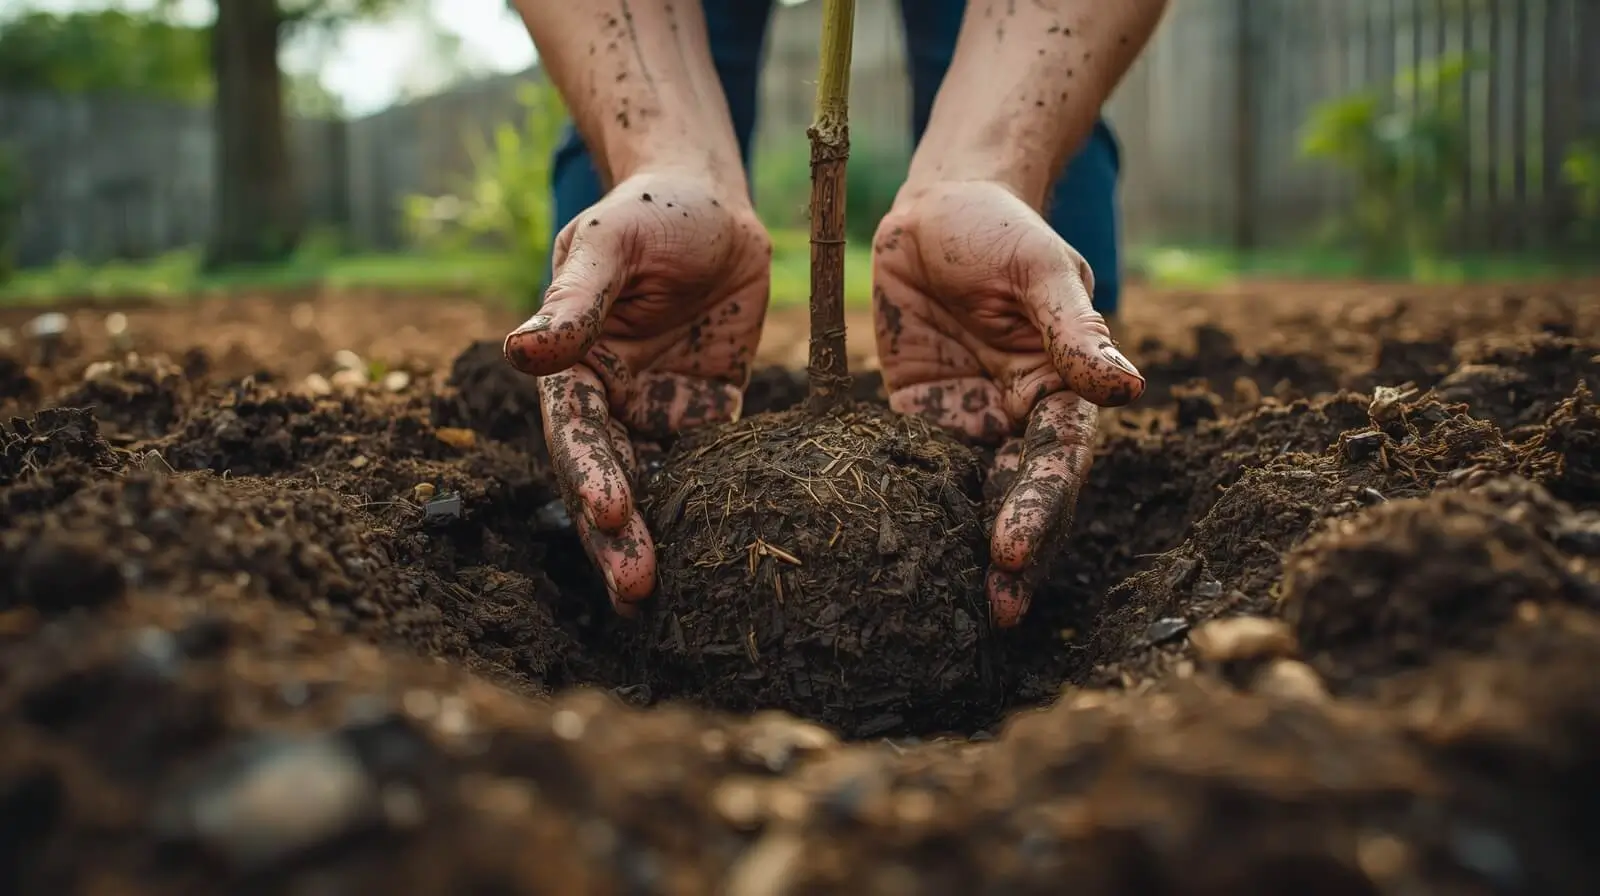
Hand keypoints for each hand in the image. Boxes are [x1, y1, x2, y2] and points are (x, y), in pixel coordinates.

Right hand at [504, 172, 770, 615]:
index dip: (589, 476)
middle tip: (634, 589)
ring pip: (657, 488)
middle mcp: (613, 402)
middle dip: (617, 537)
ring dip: (658, 540)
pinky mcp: (711, 413)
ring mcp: (662, 413)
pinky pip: (716, 469)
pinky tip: (730, 552)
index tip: (611, 515)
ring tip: (662, 598)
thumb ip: (577, 300)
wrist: (717, 204)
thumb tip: (521, 351)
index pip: (576, 434)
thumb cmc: (652, 215)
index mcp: (576, 367)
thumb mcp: (612, 246)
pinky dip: (716, 508)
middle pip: (609, 479)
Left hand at [871, 180, 1144, 627]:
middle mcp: (1020, 416)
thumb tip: (1127, 389)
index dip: (1040, 507)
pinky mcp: (920, 416)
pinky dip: (910, 511)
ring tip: (955, 610)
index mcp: (1062, 388)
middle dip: (1015, 553)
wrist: (932, 206)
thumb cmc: (1000, 229)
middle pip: (1021, 495)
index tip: (1013, 549)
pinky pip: (915, 470)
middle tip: (999, 609)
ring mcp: (969, 421)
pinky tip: (892, 554)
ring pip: (972, 496)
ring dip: (967, 549)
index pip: (1057, 461)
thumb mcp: (1040, 270)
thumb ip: (1075, 331)